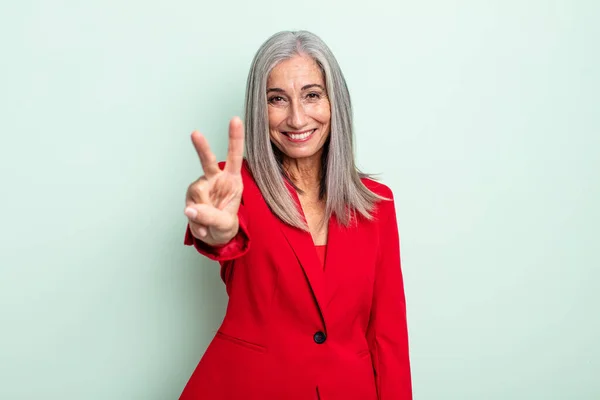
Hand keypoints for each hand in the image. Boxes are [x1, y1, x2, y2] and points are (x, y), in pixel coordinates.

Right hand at [184, 117, 244, 245]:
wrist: (214, 237)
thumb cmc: (225, 225)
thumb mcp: (225, 224)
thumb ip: (211, 217)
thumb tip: (190, 210)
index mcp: (233, 180)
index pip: (234, 157)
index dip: (235, 138)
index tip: (235, 119)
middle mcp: (216, 179)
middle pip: (207, 161)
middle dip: (201, 147)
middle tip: (195, 133)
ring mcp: (201, 187)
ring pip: (197, 192)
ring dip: (202, 211)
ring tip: (209, 224)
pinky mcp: (190, 197)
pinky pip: (190, 208)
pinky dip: (196, 221)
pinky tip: (202, 226)